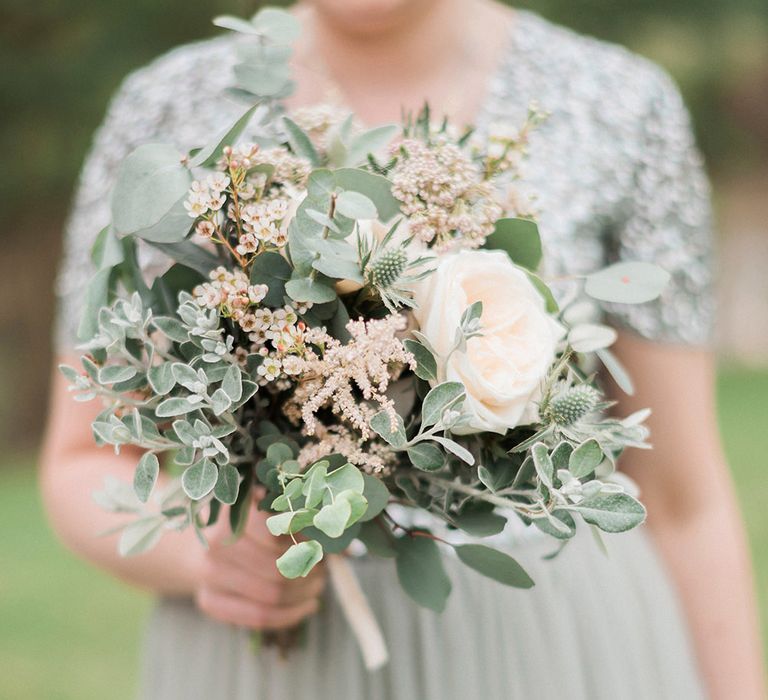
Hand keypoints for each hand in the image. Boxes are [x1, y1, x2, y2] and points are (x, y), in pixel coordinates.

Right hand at [194, 500, 325, 629]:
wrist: (197, 543)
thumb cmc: (244, 521)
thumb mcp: (267, 506)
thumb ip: (299, 514)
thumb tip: (340, 538)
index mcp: (232, 512)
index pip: (276, 534)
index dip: (304, 541)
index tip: (318, 542)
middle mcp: (215, 543)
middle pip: (277, 568)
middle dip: (308, 571)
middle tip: (321, 567)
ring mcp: (208, 575)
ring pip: (271, 595)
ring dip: (303, 593)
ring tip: (318, 584)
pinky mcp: (210, 602)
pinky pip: (258, 617)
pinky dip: (291, 615)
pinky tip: (308, 606)